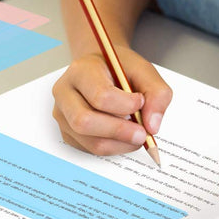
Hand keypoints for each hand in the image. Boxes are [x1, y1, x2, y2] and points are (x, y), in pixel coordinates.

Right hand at [52, 47, 171, 155]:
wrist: (102, 69)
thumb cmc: (119, 69)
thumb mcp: (143, 70)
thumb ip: (156, 93)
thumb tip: (152, 126)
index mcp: (81, 70)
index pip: (99, 95)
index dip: (125, 105)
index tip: (140, 103)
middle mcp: (64, 92)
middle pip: (85, 121)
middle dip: (119, 132)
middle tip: (142, 134)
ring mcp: (62, 113)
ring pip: (89, 141)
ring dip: (119, 143)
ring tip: (137, 135)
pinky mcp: (67, 131)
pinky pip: (90, 149)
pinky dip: (112, 148)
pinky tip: (122, 135)